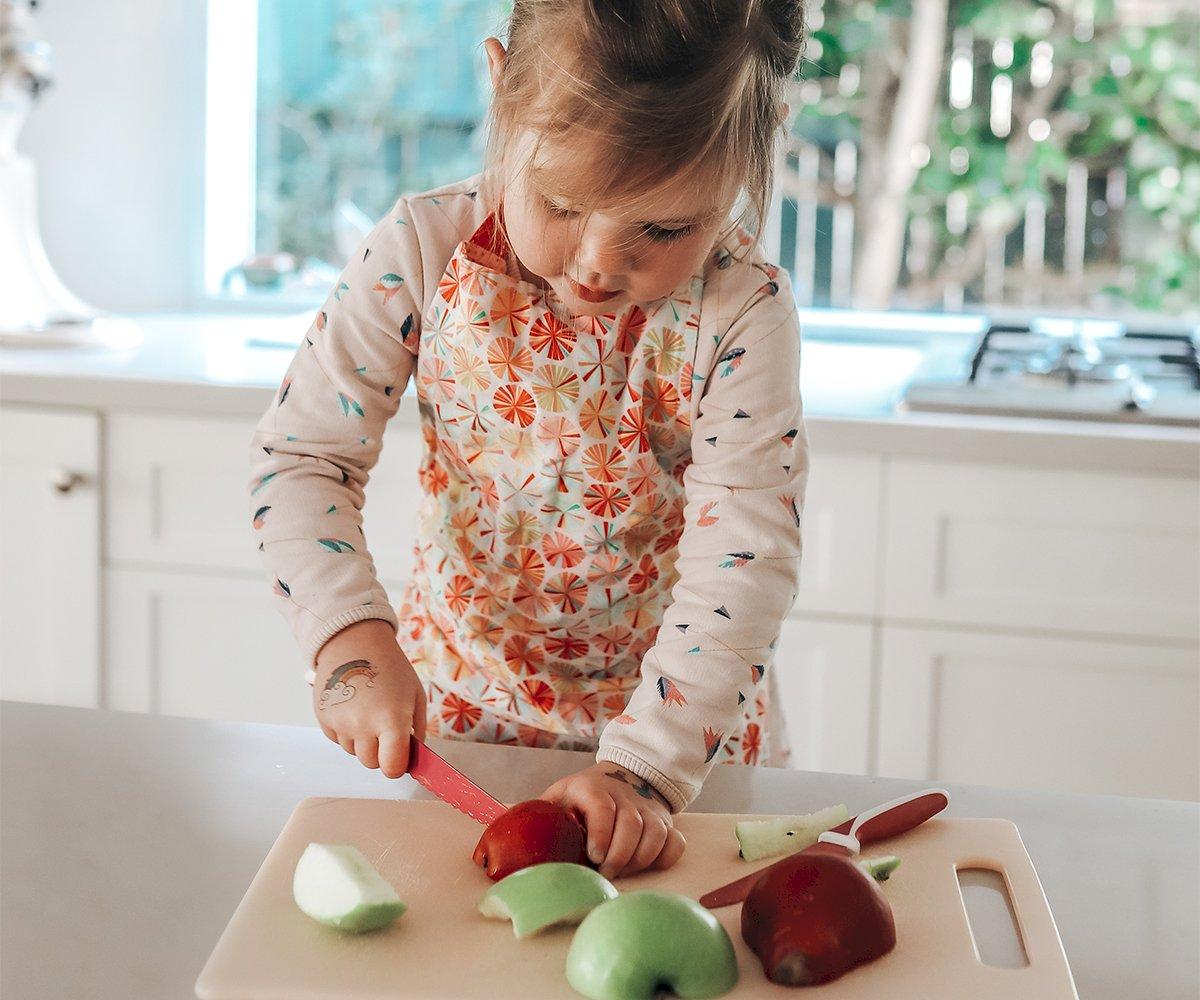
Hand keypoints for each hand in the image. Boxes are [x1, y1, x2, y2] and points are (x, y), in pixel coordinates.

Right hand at [312, 619, 425, 778]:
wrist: (355, 642)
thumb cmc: (390, 668)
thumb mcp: (415, 695)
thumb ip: (417, 730)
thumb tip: (412, 757)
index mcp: (391, 721)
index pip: (392, 768)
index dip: (397, 766)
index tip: (399, 758)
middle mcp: (363, 726)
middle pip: (371, 763)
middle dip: (381, 752)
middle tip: (385, 729)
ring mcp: (340, 723)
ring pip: (354, 751)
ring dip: (363, 740)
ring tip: (369, 710)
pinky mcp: (324, 719)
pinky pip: (338, 739)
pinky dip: (346, 730)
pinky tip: (354, 706)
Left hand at [541, 762, 685, 878]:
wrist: (621, 778)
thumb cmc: (581, 797)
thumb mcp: (558, 797)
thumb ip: (537, 814)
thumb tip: (505, 837)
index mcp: (592, 789)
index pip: (602, 807)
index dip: (601, 833)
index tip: (594, 857)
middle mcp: (625, 796)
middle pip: (632, 824)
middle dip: (619, 856)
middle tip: (606, 874)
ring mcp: (648, 810)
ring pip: (655, 834)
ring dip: (639, 860)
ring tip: (621, 872)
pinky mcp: (665, 822)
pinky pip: (675, 842)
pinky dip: (664, 858)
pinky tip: (646, 865)